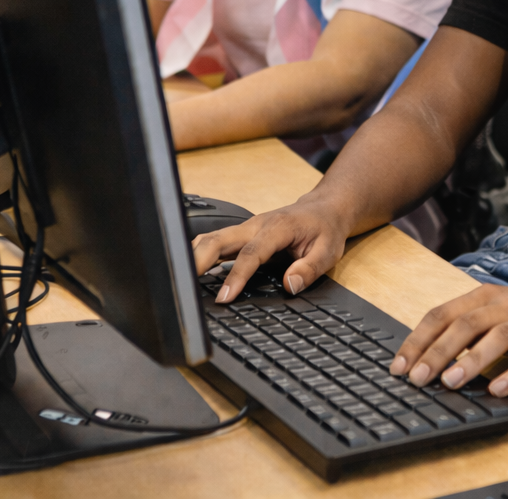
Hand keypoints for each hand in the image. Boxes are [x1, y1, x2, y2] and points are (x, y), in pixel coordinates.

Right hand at [190, 195, 349, 302]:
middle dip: (198, 261)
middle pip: (218, 240)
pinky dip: (200, 255)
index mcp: (277, 228)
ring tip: (179, 281)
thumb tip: (290, 285)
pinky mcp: (241, 234)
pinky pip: (215, 242)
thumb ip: (310, 269)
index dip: (235, 276)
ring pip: (211, 239)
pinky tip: (190, 272)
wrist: (325, 209)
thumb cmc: (325, 229)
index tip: (224, 297)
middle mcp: (255, 225)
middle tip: (184, 287)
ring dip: (193, 257)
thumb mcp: (328, 251)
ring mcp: (245, 228)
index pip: (250, 253)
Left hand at [388, 282, 507, 396]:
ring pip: (498, 338)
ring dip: (472, 361)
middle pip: (466, 325)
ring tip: (451, 382)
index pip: (442, 315)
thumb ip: (464, 329)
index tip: (398, 366)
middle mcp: (504, 306)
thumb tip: (423, 359)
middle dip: (438, 352)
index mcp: (483, 297)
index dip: (418, 340)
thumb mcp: (493, 312)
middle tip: (417, 378)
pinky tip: (498, 391)